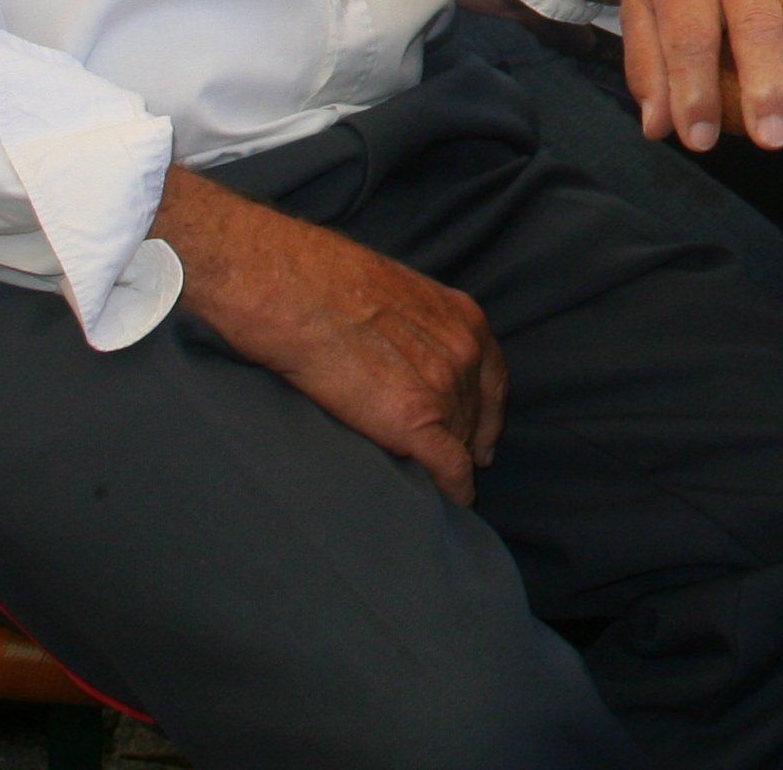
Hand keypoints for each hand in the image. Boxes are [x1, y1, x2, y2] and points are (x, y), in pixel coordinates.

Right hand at [155, 166, 504, 504]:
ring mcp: (443, 387)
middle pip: (472, 413)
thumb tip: (406, 354)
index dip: (485, 414)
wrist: (292, 289)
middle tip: (449, 464)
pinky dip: (453, 489)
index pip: (490, 379)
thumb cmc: (323, 281)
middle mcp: (464, 353)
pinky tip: (453, 502)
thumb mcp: (395, 293)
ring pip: (459, 441)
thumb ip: (416, 326)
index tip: (481, 441)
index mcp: (463, 318)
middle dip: (461, 438)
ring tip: (435, 483)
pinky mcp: (415, 421)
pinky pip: (449, 467)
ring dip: (448, 462)